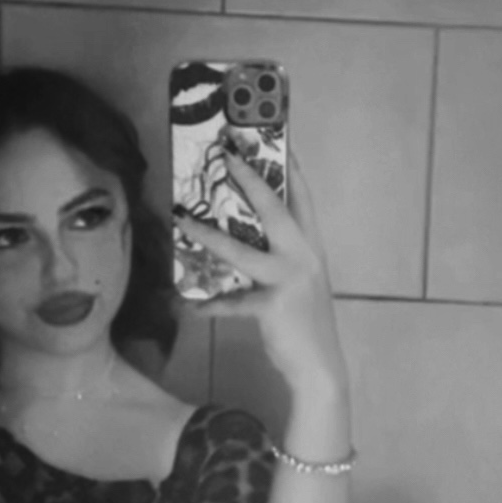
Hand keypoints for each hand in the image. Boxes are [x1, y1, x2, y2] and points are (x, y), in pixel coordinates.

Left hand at [175, 149, 347, 399]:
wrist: (319, 366)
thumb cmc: (305, 322)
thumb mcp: (299, 280)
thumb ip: (278, 256)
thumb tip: (241, 234)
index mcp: (312, 247)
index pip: (302, 197)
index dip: (290, 166)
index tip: (276, 136)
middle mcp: (304, 255)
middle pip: (274, 208)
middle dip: (249, 178)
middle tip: (225, 152)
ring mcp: (289, 279)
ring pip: (241, 250)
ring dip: (207, 235)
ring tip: (182, 218)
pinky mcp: (272, 305)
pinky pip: (230, 302)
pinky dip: (205, 305)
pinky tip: (185, 305)